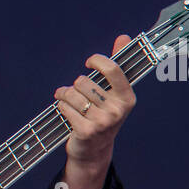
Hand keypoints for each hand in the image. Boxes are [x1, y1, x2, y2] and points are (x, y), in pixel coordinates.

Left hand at [54, 34, 135, 166]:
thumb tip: (123, 37)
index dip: (97, 61)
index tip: (89, 63)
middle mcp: (117, 110)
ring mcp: (102, 122)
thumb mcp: (113, 94)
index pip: (112, 69)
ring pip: (72, 94)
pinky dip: (61, 107)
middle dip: (75, 85)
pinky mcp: (86, 131)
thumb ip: (116, 66)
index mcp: (127, 98)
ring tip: (67, 101)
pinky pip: (65, 108)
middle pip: (84, 81)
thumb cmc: (102, 116)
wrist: (94, 151)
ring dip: (64, 95)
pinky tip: (65, 112)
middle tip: (76, 93)